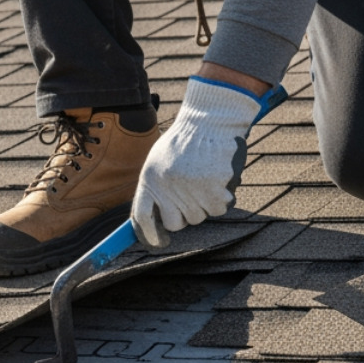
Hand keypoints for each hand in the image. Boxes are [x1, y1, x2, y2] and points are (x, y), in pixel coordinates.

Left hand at [132, 77, 261, 247]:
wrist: (210, 119)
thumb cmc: (186, 141)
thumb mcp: (160, 160)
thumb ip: (155, 187)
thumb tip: (150, 219)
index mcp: (150, 177)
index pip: (142, 216)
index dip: (148, 235)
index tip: (157, 242)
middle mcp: (167, 185)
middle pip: (175, 223)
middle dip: (184, 216)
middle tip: (192, 197)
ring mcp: (190, 189)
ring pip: (198, 217)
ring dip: (204, 204)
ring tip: (205, 178)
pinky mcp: (213, 189)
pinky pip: (218, 210)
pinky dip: (222, 198)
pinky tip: (218, 178)